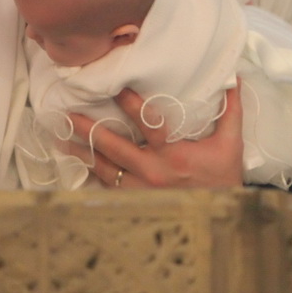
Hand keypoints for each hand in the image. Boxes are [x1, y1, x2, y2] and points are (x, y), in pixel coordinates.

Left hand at [67, 81, 243, 188]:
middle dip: (89, 130)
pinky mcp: (135, 202)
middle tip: (68, 115)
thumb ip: (229, 110)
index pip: (149, 125)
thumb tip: (231, 77)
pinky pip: (108, 188)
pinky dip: (90, 176)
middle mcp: (153, 173)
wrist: (219, 215)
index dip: (131, 105)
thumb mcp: (230, 143)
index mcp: (174, 155)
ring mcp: (140, 191)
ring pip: (104, 169)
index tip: (116, 87)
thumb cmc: (222, 177)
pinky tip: (75, 166)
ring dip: (82, 154)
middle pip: (114, 148)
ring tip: (60, 139)